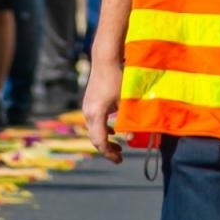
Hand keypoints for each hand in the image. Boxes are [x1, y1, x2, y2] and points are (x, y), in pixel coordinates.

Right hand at [82, 46, 124, 163]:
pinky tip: (113, 130)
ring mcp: (87, 107)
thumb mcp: (125, 101)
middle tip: (120, 156)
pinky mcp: (90, 102)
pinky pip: (95, 121)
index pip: (100, 141)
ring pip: (94, 130)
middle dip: (108, 149)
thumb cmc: (118, 78)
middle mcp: (88, 112)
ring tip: (118, 146)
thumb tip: (131, 138)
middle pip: (95, 138)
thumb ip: (128, 120)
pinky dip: (103, 129)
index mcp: (96, 114)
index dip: (109, 153)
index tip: (120, 160)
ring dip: (106, 139)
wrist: (105, 59)